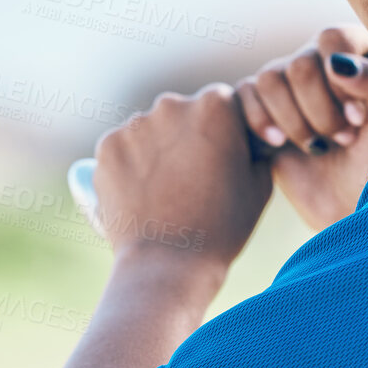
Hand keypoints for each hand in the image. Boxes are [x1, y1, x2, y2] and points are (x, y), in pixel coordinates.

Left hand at [90, 82, 272, 269]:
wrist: (169, 263)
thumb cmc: (223, 227)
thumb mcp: (259, 184)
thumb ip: (254, 147)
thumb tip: (249, 136)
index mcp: (215, 106)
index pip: (221, 104)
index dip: (223, 130)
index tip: (221, 158)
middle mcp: (172, 105)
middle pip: (181, 113)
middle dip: (186, 136)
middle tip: (191, 178)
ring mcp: (136, 125)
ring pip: (149, 131)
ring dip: (156, 150)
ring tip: (164, 191)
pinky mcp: (108, 146)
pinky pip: (122, 148)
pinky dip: (129, 165)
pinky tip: (141, 193)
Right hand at [234, 25, 367, 230]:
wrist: (351, 208)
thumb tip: (334, 62)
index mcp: (357, 54)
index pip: (331, 39)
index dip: (341, 82)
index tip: (359, 120)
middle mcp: (321, 62)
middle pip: (299, 64)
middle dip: (320, 111)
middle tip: (342, 139)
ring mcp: (289, 86)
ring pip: (269, 78)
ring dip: (294, 121)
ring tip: (317, 146)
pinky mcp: (262, 108)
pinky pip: (244, 94)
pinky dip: (261, 121)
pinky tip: (280, 144)